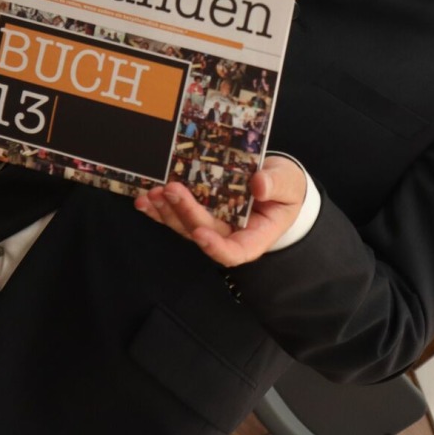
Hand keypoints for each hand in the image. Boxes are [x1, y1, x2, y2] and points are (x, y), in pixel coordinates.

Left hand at [134, 155, 306, 266]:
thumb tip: (259, 184)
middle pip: (203, 232)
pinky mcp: (198, 212)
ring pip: (184, 226)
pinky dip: (159, 208)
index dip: (216, 247)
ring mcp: (211, 225)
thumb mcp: (289, 184)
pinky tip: (144, 199)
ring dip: (165, 212)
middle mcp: (229, 235)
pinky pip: (175, 215)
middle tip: (171, 190)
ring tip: (153, 194)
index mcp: (255, 237)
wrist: (274, 182)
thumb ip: (276, 184)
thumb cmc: (285, 189)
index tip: (201, 234)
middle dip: (185, 213)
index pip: (235, 252)